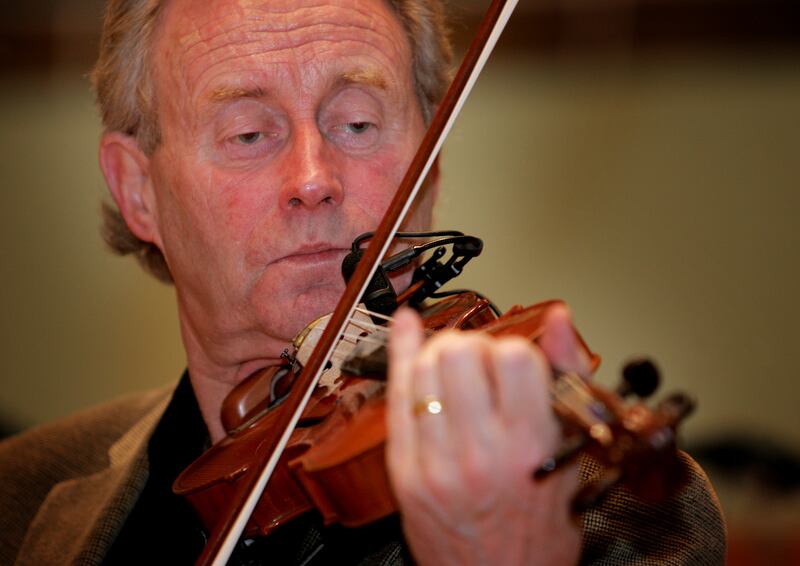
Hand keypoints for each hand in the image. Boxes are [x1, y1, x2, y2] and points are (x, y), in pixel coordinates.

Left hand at [385, 304, 588, 565]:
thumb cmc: (540, 525)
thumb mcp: (571, 453)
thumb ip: (567, 377)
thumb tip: (560, 319)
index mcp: (530, 446)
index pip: (513, 355)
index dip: (515, 348)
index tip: (515, 363)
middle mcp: (480, 452)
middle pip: (458, 352)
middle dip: (472, 345)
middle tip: (480, 363)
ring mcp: (436, 462)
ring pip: (422, 367)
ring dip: (439, 353)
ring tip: (453, 368)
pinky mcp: (404, 471)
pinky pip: (394, 396)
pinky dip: (400, 355)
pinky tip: (405, 332)